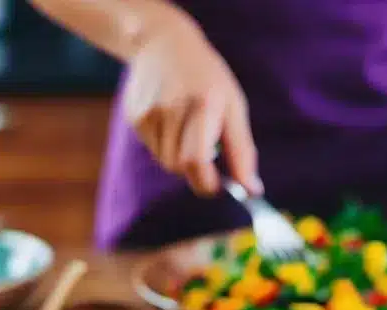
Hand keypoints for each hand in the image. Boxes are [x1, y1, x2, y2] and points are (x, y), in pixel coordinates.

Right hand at [121, 6, 258, 195]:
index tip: (217, 186)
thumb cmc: (207, 79)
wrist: (163, 43)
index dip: (207, 183)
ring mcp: (149, 112)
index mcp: (203, 104)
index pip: (197, 161)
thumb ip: (242, 150)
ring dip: (181, 159)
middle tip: (209, 167)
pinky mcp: (134, 116)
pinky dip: (166, 145)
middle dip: (197, 175)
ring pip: (166, 161)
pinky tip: (171, 120)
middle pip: (180, 166)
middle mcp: (171, 108)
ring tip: (188, 130)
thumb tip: (252, 189)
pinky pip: (153, 149)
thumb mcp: (233, 105)